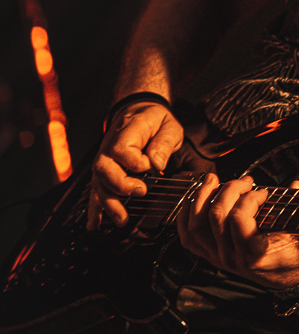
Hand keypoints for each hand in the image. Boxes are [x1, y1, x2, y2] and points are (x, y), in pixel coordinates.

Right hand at [87, 101, 183, 229]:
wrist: (139, 110)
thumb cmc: (155, 119)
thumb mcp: (168, 125)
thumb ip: (163, 143)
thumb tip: (156, 163)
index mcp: (127, 132)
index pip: (122, 149)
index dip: (135, 161)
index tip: (150, 166)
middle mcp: (109, 146)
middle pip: (104, 168)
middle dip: (120, 186)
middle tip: (140, 193)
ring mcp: (105, 159)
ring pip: (99, 182)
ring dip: (108, 203)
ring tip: (121, 219)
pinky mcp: (105, 170)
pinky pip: (97, 189)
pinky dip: (95, 207)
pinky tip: (95, 223)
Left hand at [177, 174, 298, 290]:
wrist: (288, 277)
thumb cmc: (298, 257)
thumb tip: (296, 186)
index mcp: (255, 254)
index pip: (238, 219)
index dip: (250, 198)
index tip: (265, 192)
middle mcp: (232, 257)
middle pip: (216, 215)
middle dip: (230, 189)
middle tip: (246, 181)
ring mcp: (218, 257)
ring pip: (197, 224)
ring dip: (202, 196)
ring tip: (214, 179)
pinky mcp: (211, 255)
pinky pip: (188, 237)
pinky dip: (184, 217)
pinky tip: (193, 199)